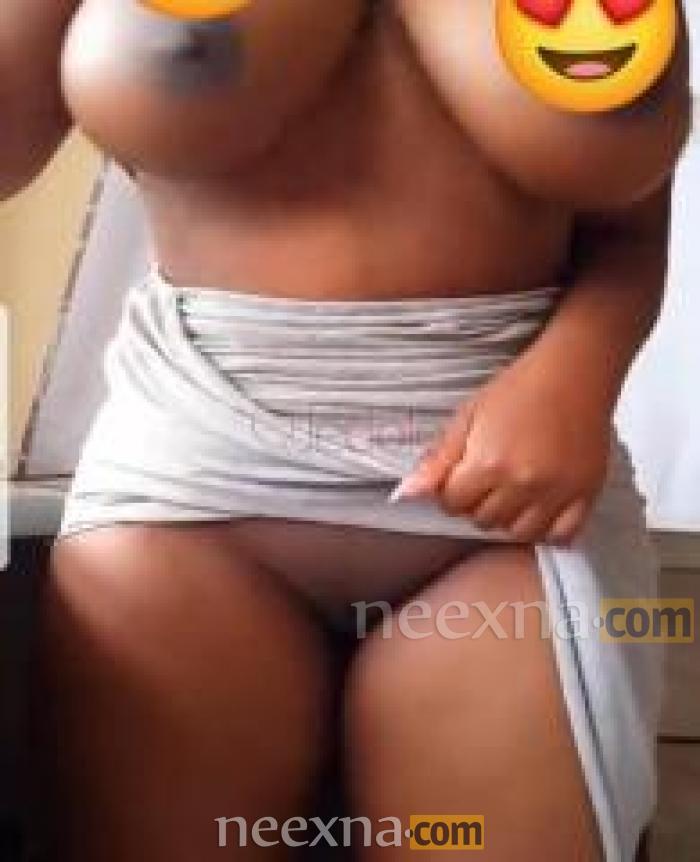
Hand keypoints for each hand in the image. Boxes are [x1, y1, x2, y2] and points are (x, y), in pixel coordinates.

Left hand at [389, 358, 612, 544]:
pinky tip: (539, 511)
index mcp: (489, 464)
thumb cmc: (519, 388)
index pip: (453, 504)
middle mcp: (523, 484)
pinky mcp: (586, 493)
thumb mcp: (468, 416)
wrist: (573, 371)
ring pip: (519, 533)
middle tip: (486, 479)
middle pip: (484, 520)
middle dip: (476, 503)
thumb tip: (408, 494)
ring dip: (508, 519)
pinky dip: (547, 530)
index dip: (451, 490)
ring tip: (509, 493)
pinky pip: (563, 534)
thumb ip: (438, 460)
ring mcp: (557, 492)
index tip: (460, 476)